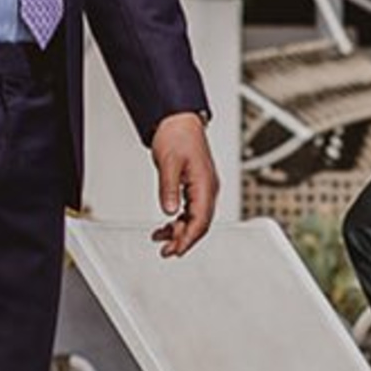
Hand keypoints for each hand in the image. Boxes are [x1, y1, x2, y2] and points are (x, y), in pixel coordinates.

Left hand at [150, 112, 217, 258]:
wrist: (179, 120)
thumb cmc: (177, 135)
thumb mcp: (169, 163)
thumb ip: (169, 189)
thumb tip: (169, 211)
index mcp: (205, 184)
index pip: (201, 220)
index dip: (188, 238)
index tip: (177, 250)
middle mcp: (208, 188)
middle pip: (200, 223)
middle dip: (184, 239)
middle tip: (167, 251)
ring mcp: (203, 187)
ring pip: (195, 219)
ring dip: (179, 231)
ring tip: (161, 239)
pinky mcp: (196, 186)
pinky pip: (191, 210)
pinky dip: (179, 220)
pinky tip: (166, 225)